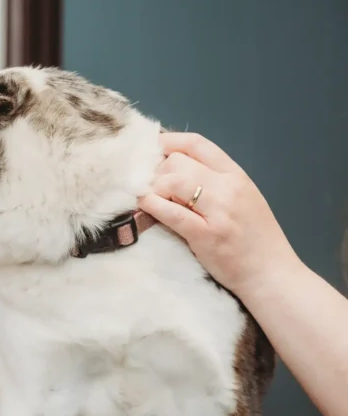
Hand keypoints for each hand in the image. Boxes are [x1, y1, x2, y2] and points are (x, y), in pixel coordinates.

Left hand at [137, 132, 300, 298]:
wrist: (272, 273)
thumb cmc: (255, 239)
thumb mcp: (243, 199)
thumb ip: (215, 182)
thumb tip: (175, 170)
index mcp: (237, 176)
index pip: (197, 144)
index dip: (168, 142)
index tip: (150, 149)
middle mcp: (229, 187)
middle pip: (178, 161)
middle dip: (157, 172)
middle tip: (151, 189)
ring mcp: (218, 210)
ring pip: (172, 182)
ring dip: (153, 189)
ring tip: (150, 201)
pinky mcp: (206, 234)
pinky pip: (170, 212)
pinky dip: (152, 206)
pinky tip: (145, 208)